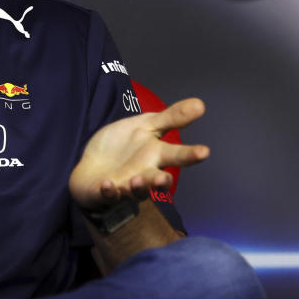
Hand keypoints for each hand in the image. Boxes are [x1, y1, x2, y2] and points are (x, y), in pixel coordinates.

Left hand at [69, 97, 208, 210]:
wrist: (93, 164)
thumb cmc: (124, 146)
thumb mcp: (146, 125)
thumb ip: (171, 117)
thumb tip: (200, 103)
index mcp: (156, 155)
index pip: (176, 154)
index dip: (190, 154)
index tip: (204, 151)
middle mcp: (146, 174)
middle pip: (158, 179)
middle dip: (162, 181)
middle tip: (165, 179)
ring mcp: (127, 186)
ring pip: (137, 192)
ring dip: (138, 187)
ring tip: (136, 180)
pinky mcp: (107, 193)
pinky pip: (109, 195)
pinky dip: (109, 191)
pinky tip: (107, 184)